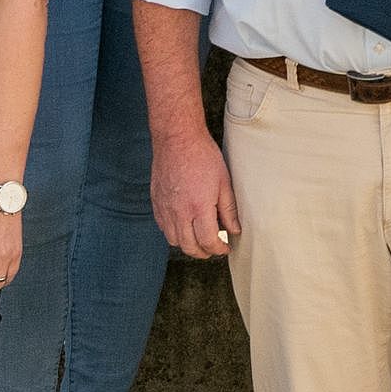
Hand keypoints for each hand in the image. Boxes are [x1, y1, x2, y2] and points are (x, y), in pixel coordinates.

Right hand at [153, 122, 239, 258]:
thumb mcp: (224, 182)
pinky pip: (163, 227)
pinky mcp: (156, 202)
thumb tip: (234, 230)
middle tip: (214, 248)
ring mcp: (165, 208)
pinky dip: (174, 233)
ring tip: (199, 238)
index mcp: (199, 207)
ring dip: (188, 244)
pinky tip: (184, 225)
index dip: (219, 249)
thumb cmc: (203, 156)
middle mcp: (179, 212)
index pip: (208, 241)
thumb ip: (229, 210)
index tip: (225, 247)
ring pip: (173, 240)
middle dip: (204, 253)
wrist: (177, 139)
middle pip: (189, 247)